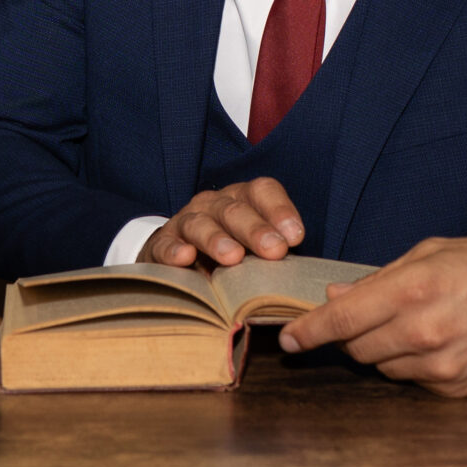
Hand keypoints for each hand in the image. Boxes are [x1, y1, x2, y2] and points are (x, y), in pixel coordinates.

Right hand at [138, 178, 305, 267]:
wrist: (178, 260)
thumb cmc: (229, 256)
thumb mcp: (254, 251)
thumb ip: (275, 254)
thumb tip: (304, 274)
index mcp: (242, 200)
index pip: (263, 191)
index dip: (280, 210)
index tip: (296, 237)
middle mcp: (214, 204)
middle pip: (235, 208)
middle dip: (256, 229)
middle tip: (274, 250)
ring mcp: (186, 221)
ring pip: (201, 223)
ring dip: (218, 239)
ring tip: (233, 257)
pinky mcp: (161, 243)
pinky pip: (166, 244)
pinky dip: (175, 250)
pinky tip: (185, 258)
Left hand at [278, 237, 466, 396]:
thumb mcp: (436, 252)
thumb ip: (382, 277)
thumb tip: (338, 296)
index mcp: (415, 288)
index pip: (343, 320)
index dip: (309, 332)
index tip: (289, 340)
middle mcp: (424, 332)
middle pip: (357, 348)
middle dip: (350, 335)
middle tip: (361, 318)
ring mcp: (441, 366)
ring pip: (382, 367)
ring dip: (382, 349)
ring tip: (411, 323)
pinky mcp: (456, 389)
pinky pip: (413, 381)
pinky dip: (412, 364)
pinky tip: (437, 341)